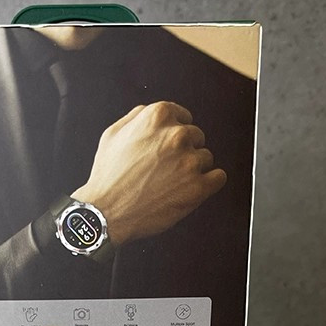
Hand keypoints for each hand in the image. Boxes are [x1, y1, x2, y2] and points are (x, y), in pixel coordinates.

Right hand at [72, 101, 226, 245]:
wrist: (107, 213)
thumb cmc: (108, 178)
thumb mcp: (113, 135)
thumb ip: (137, 117)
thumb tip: (151, 112)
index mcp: (157, 117)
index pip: (184, 117)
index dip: (175, 133)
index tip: (170, 146)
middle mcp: (176, 135)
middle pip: (197, 137)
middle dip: (184, 151)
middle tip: (166, 168)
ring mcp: (189, 161)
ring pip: (206, 158)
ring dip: (193, 169)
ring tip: (172, 182)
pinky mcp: (198, 187)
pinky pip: (218, 177)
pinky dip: (209, 183)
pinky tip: (192, 189)